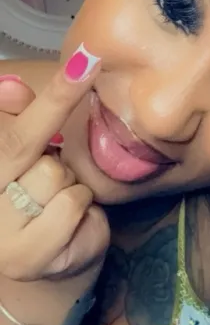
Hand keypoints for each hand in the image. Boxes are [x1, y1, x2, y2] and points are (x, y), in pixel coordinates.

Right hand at [0, 52, 109, 280]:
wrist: (48, 265)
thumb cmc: (39, 201)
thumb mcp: (30, 156)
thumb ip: (19, 117)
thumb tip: (10, 85)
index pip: (14, 127)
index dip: (51, 93)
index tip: (84, 60)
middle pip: (26, 144)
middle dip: (55, 113)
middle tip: (81, 83)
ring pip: (56, 177)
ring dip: (70, 186)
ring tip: (60, 202)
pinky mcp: (28, 257)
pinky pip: (71, 209)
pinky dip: (81, 213)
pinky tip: (71, 227)